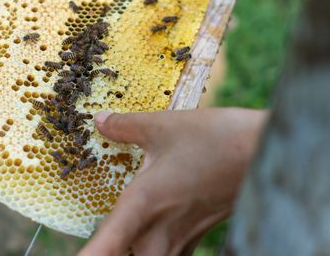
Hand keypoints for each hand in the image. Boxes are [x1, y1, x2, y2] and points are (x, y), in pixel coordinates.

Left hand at [78, 108, 266, 255]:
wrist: (266, 152)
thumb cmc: (215, 139)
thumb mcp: (163, 126)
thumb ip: (125, 126)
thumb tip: (101, 121)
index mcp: (143, 205)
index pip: (104, 249)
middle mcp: (160, 232)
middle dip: (109, 253)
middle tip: (98, 244)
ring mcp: (182, 239)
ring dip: (131, 253)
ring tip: (120, 240)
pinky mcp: (199, 236)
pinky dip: (151, 251)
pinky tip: (149, 237)